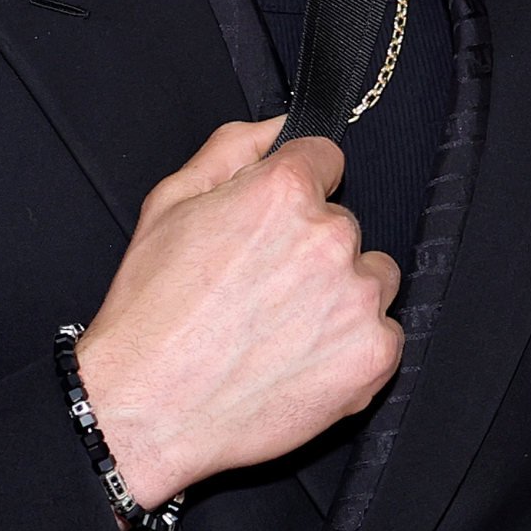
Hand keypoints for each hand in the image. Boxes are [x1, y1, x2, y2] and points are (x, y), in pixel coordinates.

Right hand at [72, 117, 402, 510]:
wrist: (147, 409)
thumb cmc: (151, 311)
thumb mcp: (170, 204)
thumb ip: (233, 148)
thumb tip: (281, 122)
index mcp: (284, 192)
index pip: (326, 161)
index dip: (298, 190)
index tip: (275, 224)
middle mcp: (331, 238)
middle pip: (345, 228)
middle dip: (313, 251)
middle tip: (261, 292)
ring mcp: (358, 299)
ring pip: (372, 279)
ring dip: (341, 297)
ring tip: (280, 330)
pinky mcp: (374, 354)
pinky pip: (383, 335)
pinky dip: (351, 347)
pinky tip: (300, 361)